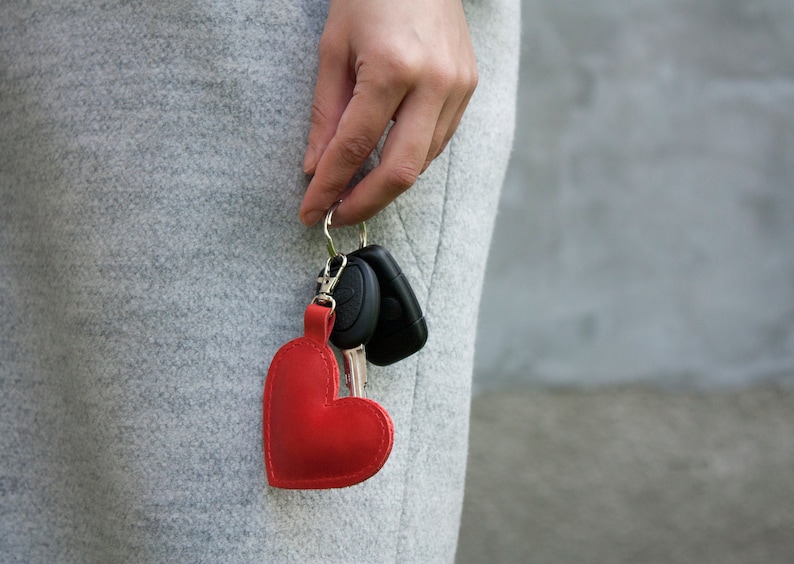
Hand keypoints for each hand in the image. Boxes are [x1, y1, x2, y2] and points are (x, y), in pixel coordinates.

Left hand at [299, 0, 477, 225]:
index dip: (329, 186)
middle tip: (338, 215)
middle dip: (364, 202)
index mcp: (393, 68)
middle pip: (400, 171)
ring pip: (422, 161)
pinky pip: (437, 141)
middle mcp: (434, 83)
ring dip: (386, 183)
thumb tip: (317, 168)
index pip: (355, 147)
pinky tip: (386, 161)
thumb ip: (326, 115)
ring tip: (355, 189)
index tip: (312, 212)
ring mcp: (459, 87)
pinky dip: (409, 159)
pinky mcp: (470, 88)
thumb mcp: (333, 49)